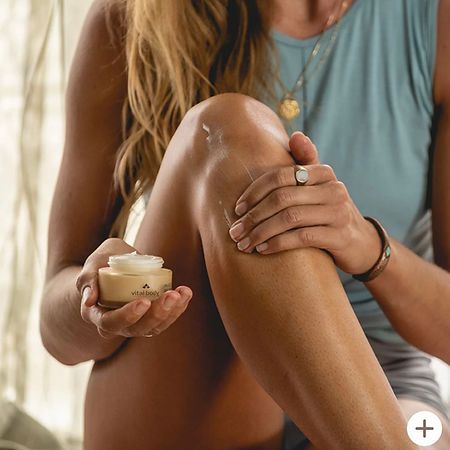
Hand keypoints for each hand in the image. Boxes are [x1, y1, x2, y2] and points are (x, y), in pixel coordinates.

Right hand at [76, 238, 192, 337]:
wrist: (112, 266)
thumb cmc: (101, 264)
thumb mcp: (92, 263)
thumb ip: (89, 277)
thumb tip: (90, 299)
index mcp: (97, 314)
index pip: (111, 322)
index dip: (127, 315)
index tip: (143, 301)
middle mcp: (117, 325)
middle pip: (137, 329)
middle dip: (157, 314)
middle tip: (170, 295)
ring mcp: (135, 324)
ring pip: (154, 327)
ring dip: (172, 312)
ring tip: (182, 293)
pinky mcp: (151, 318)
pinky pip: (165, 319)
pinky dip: (178, 308)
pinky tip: (185, 293)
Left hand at [229, 132, 380, 274]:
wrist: (362, 243)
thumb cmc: (329, 212)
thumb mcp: (320, 187)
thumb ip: (306, 163)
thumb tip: (295, 135)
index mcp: (324, 173)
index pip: (280, 175)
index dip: (254, 191)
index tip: (237, 209)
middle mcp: (333, 189)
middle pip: (282, 198)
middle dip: (253, 216)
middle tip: (235, 232)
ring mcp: (338, 212)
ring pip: (289, 218)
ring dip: (261, 232)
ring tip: (244, 244)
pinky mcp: (339, 236)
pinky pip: (301, 238)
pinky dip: (278, 244)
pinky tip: (263, 250)